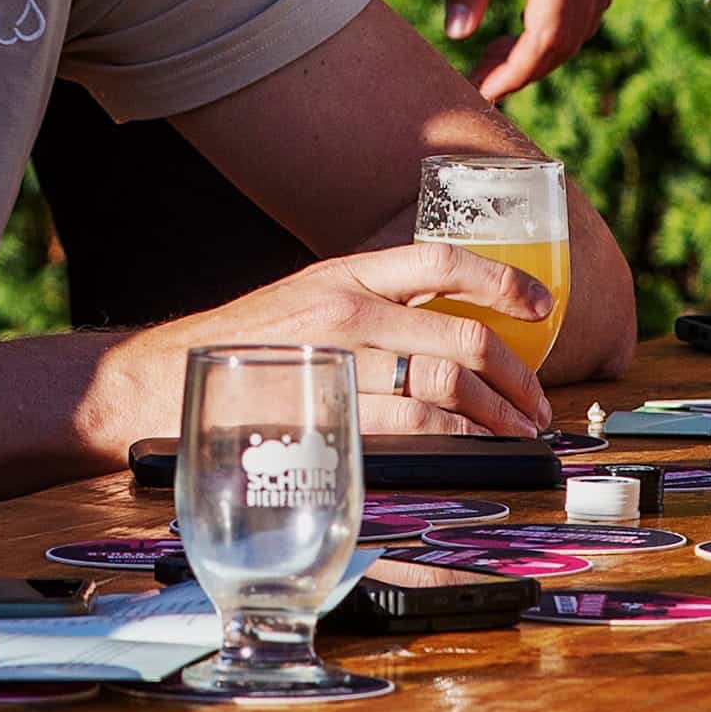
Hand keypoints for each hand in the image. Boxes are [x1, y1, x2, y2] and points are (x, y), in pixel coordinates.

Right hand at [91, 246, 556, 445]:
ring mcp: (339, 365)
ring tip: (515, 433)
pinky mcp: (330, 416)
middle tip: (535, 403)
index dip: (503, 281)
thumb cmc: (246, 348)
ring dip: (496, 415)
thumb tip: (447, 328)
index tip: (542, 307)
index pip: (441, 260)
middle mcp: (346, 310)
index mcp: (345, 274)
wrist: (168, 381)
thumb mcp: (309, 300)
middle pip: (461, 335)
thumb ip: (371, 306)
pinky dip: (458, 442)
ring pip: (446, 385)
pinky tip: (474, 451)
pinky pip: (414, 430)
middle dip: (515, 375)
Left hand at [447, 0, 628, 99]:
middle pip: (569, 40)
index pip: (545, 39)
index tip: (479, 90)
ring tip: (497, 54)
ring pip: (588, 22)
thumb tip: (458, 32)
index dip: (512, 74)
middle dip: (525, 68)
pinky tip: (531, 15)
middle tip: (479, 78)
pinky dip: (566, 20)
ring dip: (546, 48)